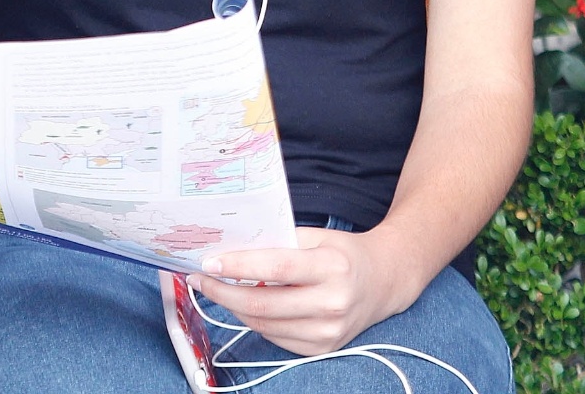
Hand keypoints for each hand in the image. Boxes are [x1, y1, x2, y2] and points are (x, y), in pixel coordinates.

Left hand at [186, 226, 419, 355]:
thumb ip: (279, 241)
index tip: (210, 262)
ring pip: (264, 324)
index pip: (276, 268)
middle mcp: (332, 303)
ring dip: (234, 307)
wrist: (383, 283)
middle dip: (223, 292)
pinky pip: (275, 337)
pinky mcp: (322, 349)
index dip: (238, 266)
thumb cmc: (345, 254)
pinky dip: (256, 320)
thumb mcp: (318, 237)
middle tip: (201, 279)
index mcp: (332, 267)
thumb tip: (232, 248)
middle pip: (263, 303)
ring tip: (220, 289)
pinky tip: (248, 305)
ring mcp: (328, 331)